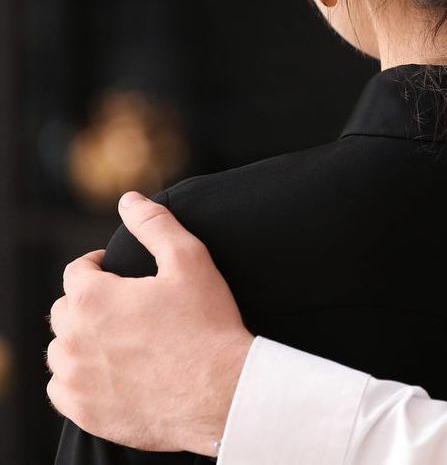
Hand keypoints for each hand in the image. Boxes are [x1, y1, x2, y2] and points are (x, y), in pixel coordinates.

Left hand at [46, 192, 254, 455]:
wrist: (221, 391)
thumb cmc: (207, 323)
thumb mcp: (189, 259)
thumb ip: (154, 223)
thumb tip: (129, 199)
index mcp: (93, 297)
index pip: (77, 271)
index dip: (98, 266)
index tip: (118, 272)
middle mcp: (73, 338)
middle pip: (65, 310)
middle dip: (89, 302)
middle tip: (125, 305)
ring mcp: (75, 378)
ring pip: (61, 350)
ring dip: (81, 340)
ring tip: (119, 338)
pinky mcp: (83, 411)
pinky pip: (63, 389)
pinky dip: (79, 378)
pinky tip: (111, 372)